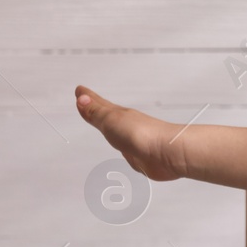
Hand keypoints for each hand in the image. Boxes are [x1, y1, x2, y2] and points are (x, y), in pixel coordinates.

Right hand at [74, 85, 189, 182]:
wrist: (166, 153)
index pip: (99, 104)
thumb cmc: (143, 134)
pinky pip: (124, 149)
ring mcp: (132, 140)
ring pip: (116, 131)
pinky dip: (119, 146)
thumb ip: (96, 112)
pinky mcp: (138, 156)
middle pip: (107, 115)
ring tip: (102, 121)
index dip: (88, 97)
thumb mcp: (112, 120)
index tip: (80, 90)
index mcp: (119, 115)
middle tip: (86, 101)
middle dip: (96, 108)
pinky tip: (121, 145)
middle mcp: (126, 125)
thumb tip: (82, 98)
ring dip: (108, 126)